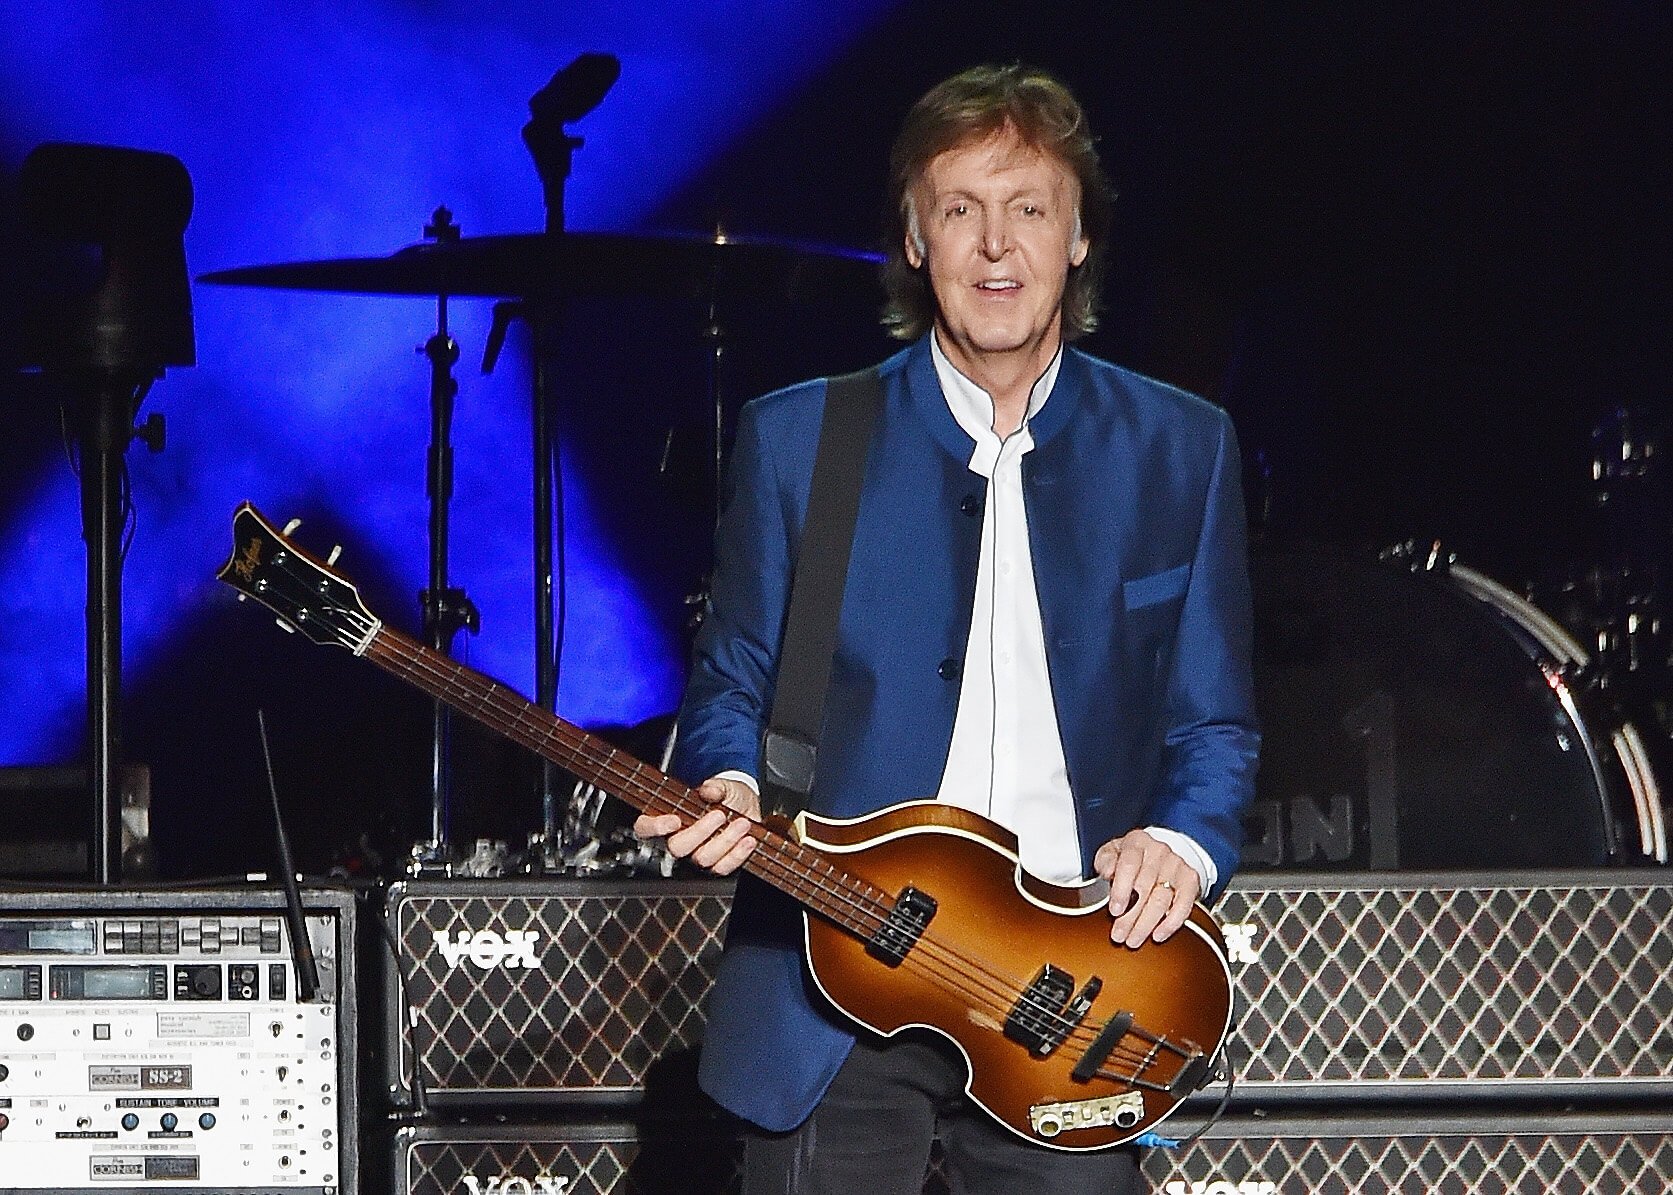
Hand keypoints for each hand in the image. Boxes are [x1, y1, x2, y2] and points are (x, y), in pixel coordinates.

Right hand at [632, 776, 762, 875]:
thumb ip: (715, 787)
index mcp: (669, 818)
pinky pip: (722, 868)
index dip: (655, 827)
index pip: (645, 828)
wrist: (748, 808)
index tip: (674, 820)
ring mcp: (698, 854)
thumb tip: (709, 790)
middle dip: (700, 832)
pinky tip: (748, 840)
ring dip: (725, 840)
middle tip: (719, 815)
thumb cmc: (727, 797)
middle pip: (677, 847)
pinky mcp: (717, 865)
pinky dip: (737, 854)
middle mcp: (680, 840)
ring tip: (742, 823)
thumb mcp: (722, 785)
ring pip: (703, 859)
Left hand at [1093, 828, 1199, 947]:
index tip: (1114, 910)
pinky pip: (1183, 906)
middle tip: (1119, 934)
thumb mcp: (1111, 853)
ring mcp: (1176, 865)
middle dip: (1130, 916)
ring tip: (1133, 940)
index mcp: (1136, 842)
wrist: (1159, 854)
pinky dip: (1171, 924)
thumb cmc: (1130, 858)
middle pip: (1144, 888)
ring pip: (1161, 900)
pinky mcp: (1190, 880)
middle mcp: (1158, 851)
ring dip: (1146, 924)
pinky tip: (1158, 935)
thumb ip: (1105, 862)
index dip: (1121, 890)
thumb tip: (1107, 872)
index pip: (1129, 865)